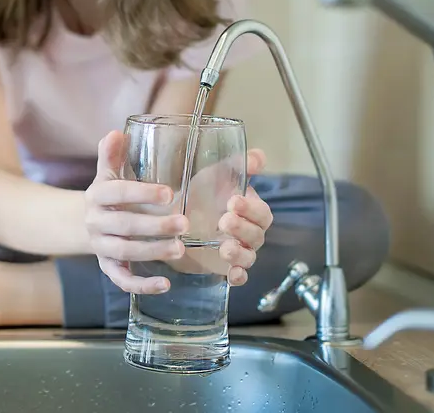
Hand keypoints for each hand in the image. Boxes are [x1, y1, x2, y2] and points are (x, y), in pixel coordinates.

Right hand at [85, 131, 187, 293]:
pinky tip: (166, 284)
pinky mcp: (107, 267)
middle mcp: (95, 222)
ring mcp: (100, 247)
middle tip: (184, 224)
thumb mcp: (107, 173)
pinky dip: (142, 286)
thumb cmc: (108, 194)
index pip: (117, 192)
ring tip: (181, 249)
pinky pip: (122, 281)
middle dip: (154, 226)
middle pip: (124, 226)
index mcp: (97, 195)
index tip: (169, 193)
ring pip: (125, 252)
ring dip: (153, 252)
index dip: (141, 193)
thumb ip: (112, 154)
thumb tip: (117, 132)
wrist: (85, 222)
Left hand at [206, 149, 273, 285]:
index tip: (233, 201)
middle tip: (224, 220)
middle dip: (243, 229)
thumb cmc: (198, 193)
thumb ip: (237, 166)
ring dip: (240, 254)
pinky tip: (232, 275)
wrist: (171, 215)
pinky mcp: (224, 267)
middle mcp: (248, 232)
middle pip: (257, 235)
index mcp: (250, 211)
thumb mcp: (215, 175)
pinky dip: (238, 277)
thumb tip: (259, 156)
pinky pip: (239, 276)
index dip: (251, 209)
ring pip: (249, 257)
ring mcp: (237, 251)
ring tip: (224, 248)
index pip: (262, 213)